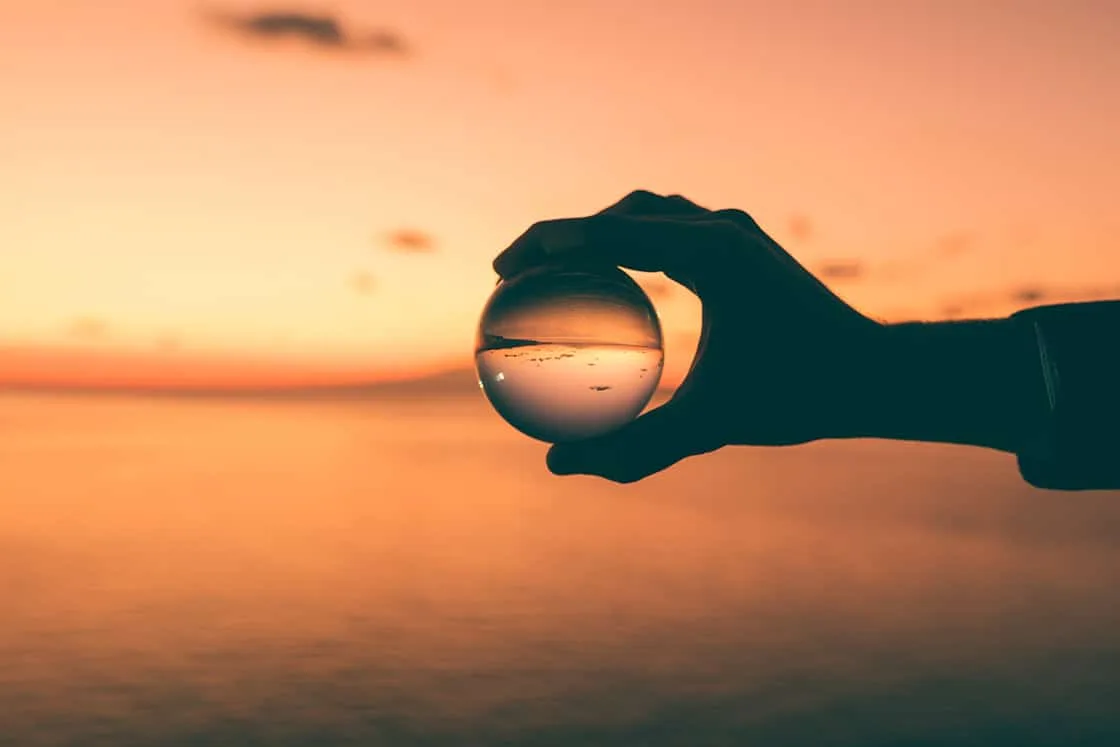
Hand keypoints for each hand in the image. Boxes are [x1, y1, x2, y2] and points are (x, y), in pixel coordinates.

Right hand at [493, 190, 885, 481]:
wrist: (876, 374)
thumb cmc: (799, 397)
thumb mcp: (709, 427)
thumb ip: (632, 449)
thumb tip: (557, 466)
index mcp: (707, 251)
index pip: (607, 231)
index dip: (546, 242)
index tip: (505, 267)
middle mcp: (721, 228)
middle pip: (621, 212)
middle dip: (565, 233)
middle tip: (520, 268)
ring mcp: (737, 232)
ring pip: (650, 213)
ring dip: (600, 232)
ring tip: (561, 269)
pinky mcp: (747, 246)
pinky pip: (675, 232)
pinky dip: (635, 246)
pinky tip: (620, 286)